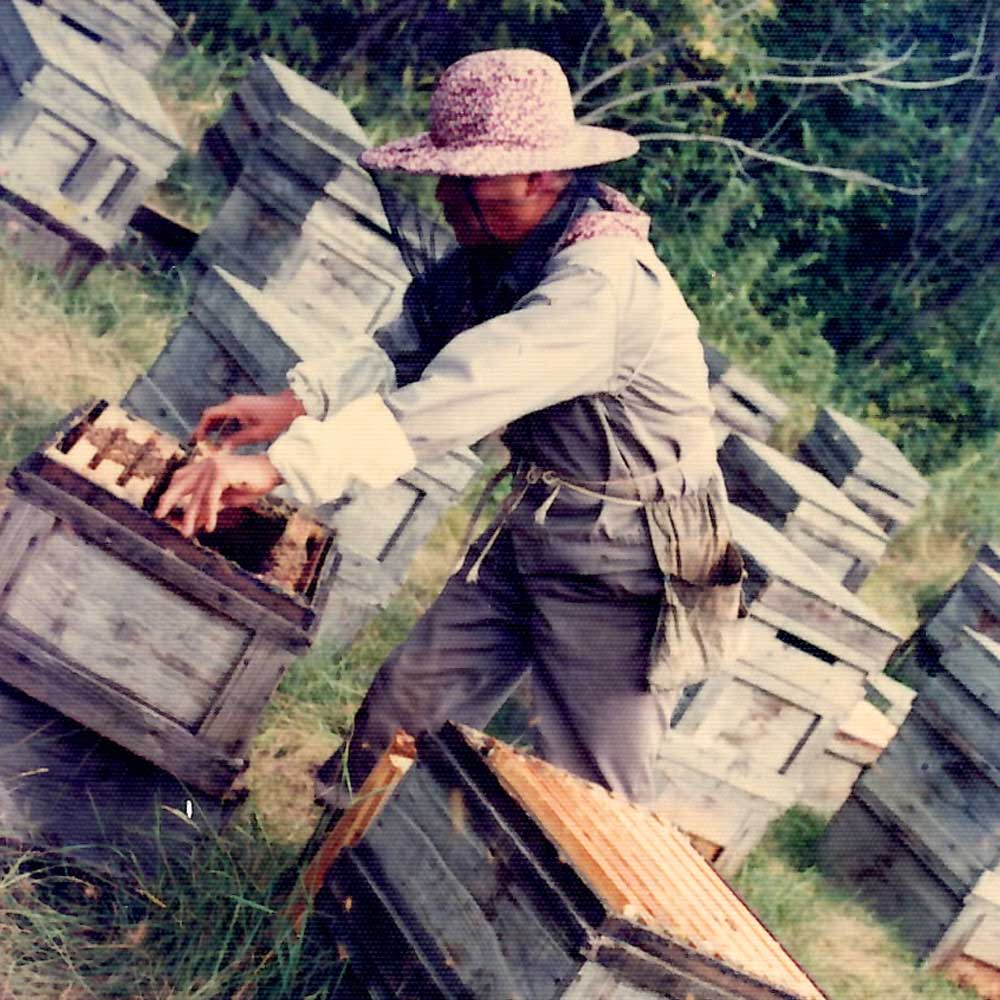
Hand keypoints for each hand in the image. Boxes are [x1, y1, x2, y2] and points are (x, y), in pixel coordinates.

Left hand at [154, 453, 281, 536]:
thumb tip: (198, 521)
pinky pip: (211, 496)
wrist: (275, 472)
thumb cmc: (255, 483)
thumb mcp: (229, 498)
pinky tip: (209, 526)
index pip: (182, 478)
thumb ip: (212, 506)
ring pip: (196, 494)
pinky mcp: (222, 472)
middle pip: (181, 482)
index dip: (171, 492)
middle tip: (158, 515)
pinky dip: (209, 513)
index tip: (163, 508)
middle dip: (168, 499)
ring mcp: (214, 465)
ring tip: (187, 532)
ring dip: (191, 515)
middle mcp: (207, 462)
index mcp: (207, 465)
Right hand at [194, 389, 305, 448]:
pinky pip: (230, 418)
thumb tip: (222, 450)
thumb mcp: (259, 434)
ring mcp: (240, 405)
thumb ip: (239, 441)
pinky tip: (223, 441)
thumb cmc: (278, 420)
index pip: (210, 416)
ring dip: (214, 430)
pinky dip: (224, 428)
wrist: (293, 407)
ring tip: (207, 445)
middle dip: (204, 430)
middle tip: (196, 444)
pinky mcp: (246, 408)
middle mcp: (235, 403)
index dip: (201, 428)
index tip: (197, 441)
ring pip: (221, 418)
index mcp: (235, 407)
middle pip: (212, 416)